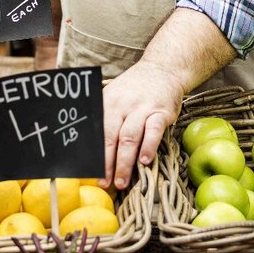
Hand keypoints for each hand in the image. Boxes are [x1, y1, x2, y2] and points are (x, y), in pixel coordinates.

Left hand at [101, 61, 182, 189]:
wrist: (162, 69)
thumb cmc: (134, 89)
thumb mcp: (114, 96)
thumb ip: (105, 117)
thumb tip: (91, 146)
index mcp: (107, 104)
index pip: (98, 134)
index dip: (94, 156)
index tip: (91, 174)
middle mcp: (122, 106)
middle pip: (111, 138)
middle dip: (107, 164)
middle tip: (104, 183)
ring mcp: (142, 108)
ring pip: (130, 137)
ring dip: (125, 162)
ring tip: (122, 181)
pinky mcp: (161, 112)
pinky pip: (153, 130)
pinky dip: (148, 146)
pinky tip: (145, 161)